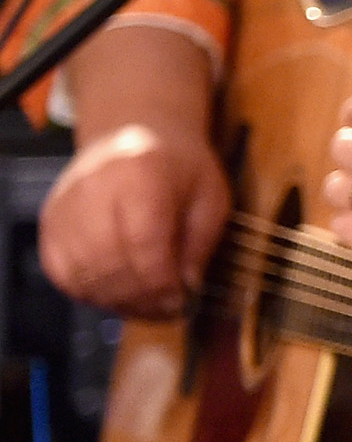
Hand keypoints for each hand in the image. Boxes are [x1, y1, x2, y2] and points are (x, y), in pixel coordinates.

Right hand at [42, 25, 228, 320]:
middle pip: (109, 261)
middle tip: (166, 309)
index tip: (180, 300)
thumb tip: (188, 288)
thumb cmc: (179, 166)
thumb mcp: (210, 195)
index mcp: (142, 173)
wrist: (134, 132)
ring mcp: (66, 205)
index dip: (161, 280)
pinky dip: (89, 291)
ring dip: (116, 299)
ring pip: (83, 272)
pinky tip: (117, 292)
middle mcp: (94, 187)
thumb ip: (201, 242)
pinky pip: (62, 271)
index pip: (144, 241)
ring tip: (146, 304)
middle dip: (140, 296)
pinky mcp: (51, 220)